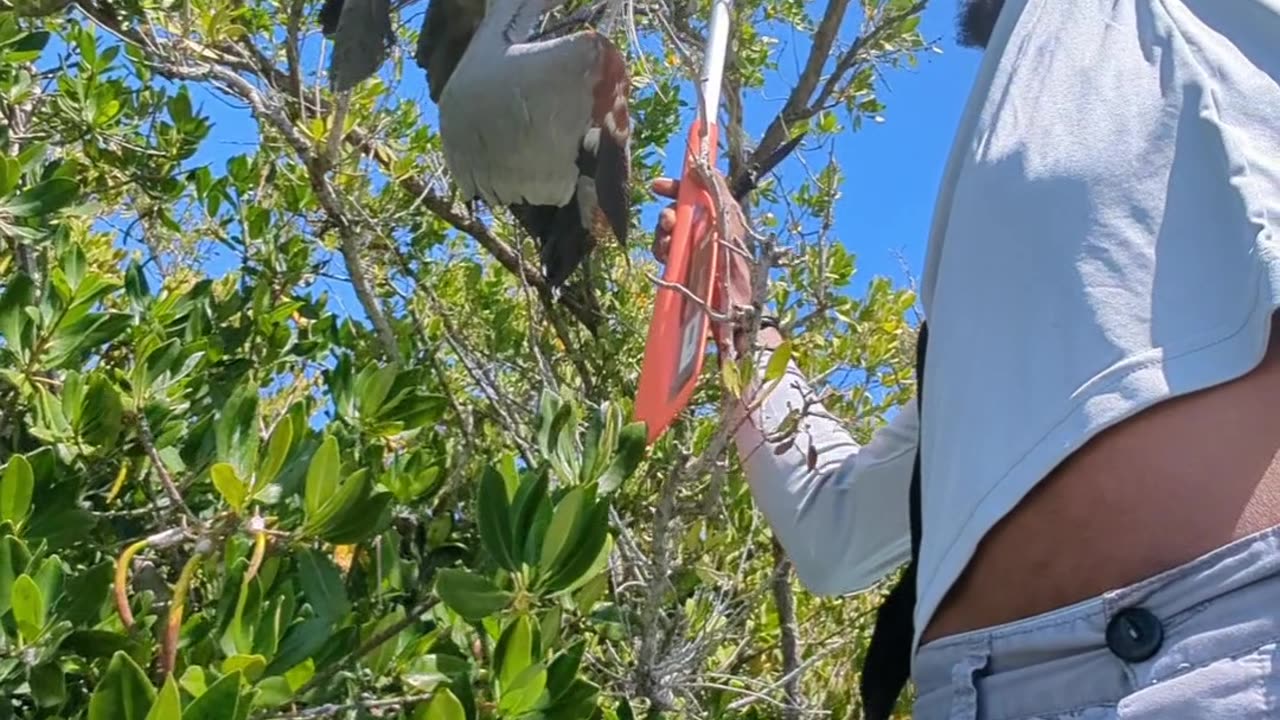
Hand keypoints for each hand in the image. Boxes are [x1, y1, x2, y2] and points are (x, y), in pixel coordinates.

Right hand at [650, 174, 755, 352]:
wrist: (735, 308)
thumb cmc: (738, 264)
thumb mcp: (730, 220)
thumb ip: (716, 190)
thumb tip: (698, 166)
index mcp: (719, 216)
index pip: (694, 193)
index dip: (676, 187)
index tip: (657, 186)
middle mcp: (705, 232)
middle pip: (675, 214)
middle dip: (667, 216)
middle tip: (668, 224)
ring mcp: (694, 252)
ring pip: (667, 235)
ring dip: (662, 237)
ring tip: (667, 246)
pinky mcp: (684, 271)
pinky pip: (665, 256)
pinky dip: (662, 254)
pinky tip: (667, 259)